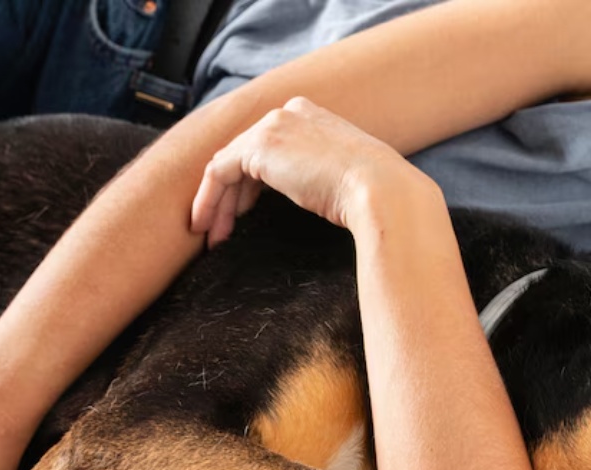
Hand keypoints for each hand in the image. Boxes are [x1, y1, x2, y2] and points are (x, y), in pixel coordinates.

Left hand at [191, 96, 430, 245]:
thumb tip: (311, 195)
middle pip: (243, 154)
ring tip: (212, 236)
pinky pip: (218, 174)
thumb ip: (321, 174)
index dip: (250, 184)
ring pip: (227, 165)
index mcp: (311, 115)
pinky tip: (208, 227)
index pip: (267, 147)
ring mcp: (272, 126)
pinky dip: (208, 200)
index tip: (243, 214)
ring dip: (216, 203)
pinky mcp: (259, 147)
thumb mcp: (345, 176)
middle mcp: (289, 112)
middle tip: (222, 228)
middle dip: (229, 195)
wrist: (382, 191)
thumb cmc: (374, 194)